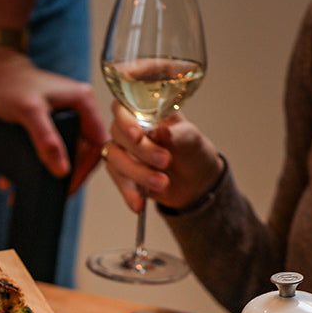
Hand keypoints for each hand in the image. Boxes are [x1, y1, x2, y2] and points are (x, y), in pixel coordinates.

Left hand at [0, 48, 106, 192]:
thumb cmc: (8, 82)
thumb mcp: (28, 112)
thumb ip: (46, 140)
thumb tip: (62, 170)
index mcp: (82, 102)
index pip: (98, 143)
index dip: (85, 169)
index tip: (68, 188)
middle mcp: (77, 109)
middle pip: (82, 152)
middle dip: (64, 175)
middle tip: (48, 193)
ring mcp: (63, 116)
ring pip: (64, 153)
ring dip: (46, 173)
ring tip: (25, 190)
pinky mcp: (48, 123)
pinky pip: (48, 149)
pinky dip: (34, 165)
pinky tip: (13, 179)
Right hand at [102, 101, 223, 212]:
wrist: (195, 181)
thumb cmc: (192, 151)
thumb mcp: (191, 139)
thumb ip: (176, 134)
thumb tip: (160, 132)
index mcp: (145, 111)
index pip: (123, 107)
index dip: (126, 121)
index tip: (138, 136)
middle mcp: (129, 129)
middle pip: (118, 134)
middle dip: (141, 151)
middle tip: (165, 161)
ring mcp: (123, 152)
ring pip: (116, 159)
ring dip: (138, 174)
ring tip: (162, 183)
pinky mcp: (122, 174)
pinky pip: (119, 183)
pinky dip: (129, 194)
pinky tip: (139, 205)